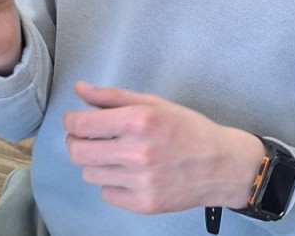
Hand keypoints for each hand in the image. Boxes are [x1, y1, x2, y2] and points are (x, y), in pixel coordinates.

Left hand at [63, 82, 267, 214]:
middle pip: (77, 152)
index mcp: (138, 121)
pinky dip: (113, 184)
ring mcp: (140, 182)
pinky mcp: (143, 204)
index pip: (80, 124)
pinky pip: (106, 194)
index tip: (76, 121)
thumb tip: (80, 89)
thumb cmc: (190, 130)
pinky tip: (131, 174)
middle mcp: (137, 152)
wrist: (223, 165)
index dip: (71, 121)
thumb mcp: (154, 103)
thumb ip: (113, 97)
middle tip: (91, 138)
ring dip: (97, 163)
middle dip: (77, 142)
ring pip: (89, 174)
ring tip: (118, 155)